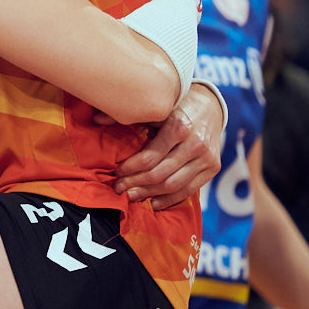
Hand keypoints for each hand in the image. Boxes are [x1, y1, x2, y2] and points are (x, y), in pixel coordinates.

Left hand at [107, 82, 224, 207]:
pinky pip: (189, 190)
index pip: (150, 157)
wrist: (210, 106)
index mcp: (179, 125)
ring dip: (150, 194)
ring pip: (174, 185)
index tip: (116, 171)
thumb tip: (96, 118)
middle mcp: (195, 143)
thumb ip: (129, 114)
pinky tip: (154, 202)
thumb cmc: (176, 105)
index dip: (130, 168)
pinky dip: (170, 200)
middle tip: (119, 188)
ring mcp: (206, 157)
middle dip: (136, 183)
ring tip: (132, 196)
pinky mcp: (213, 167)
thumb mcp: (156, 106)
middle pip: (160, 174)